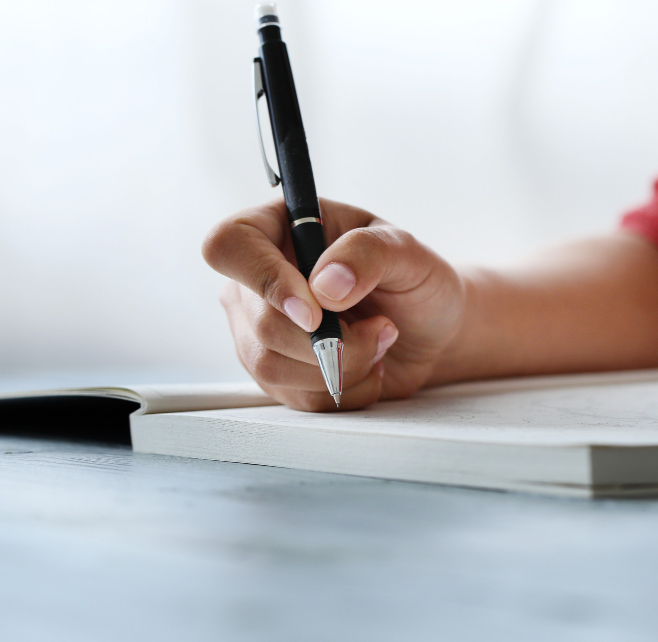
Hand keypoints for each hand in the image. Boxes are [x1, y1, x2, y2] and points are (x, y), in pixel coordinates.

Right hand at [203, 198, 465, 410]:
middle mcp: (258, 279)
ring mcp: (259, 329)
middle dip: (333, 340)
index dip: (265, 280)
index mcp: (278, 228)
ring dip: (342, 366)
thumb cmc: (414, 281)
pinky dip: (344, 390)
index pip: (229, 246)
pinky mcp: (275, 372)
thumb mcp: (406, 251)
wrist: (428, 332)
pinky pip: (296, 397)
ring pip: (272, 366)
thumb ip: (366, 254)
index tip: (315, 311)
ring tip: (378, 343)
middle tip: (381, 328)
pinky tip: (367, 368)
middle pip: (261, 323)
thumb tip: (324, 285)